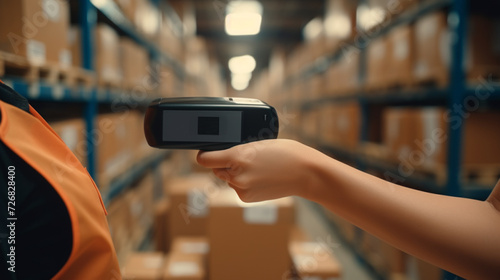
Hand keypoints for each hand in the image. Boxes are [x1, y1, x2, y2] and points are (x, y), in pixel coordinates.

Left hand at [196, 139, 324, 201]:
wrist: (305, 173)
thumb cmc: (286, 153)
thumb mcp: (258, 143)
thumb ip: (237, 149)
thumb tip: (222, 154)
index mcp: (237, 156)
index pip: (205, 159)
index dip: (204, 154)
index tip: (206, 153)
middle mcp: (236, 175)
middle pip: (216, 168)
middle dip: (224, 163)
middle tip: (244, 157)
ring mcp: (241, 189)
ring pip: (227, 178)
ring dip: (235, 173)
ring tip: (258, 167)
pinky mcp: (247, 198)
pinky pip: (237, 188)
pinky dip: (244, 183)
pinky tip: (260, 177)